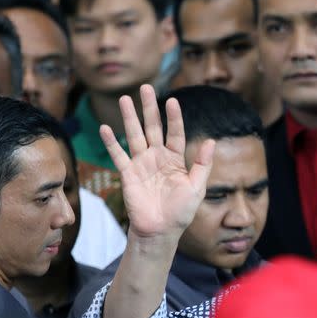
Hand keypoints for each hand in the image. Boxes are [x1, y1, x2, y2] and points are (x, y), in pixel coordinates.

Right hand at [100, 84, 213, 240]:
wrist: (161, 230)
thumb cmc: (181, 211)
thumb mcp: (197, 187)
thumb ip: (203, 164)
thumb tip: (211, 141)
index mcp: (176, 160)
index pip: (176, 133)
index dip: (174, 118)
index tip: (172, 100)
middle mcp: (158, 158)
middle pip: (153, 128)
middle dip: (149, 108)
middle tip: (145, 87)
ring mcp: (142, 164)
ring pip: (135, 135)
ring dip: (129, 117)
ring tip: (125, 99)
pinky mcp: (128, 174)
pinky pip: (118, 155)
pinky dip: (111, 142)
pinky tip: (104, 128)